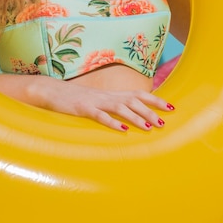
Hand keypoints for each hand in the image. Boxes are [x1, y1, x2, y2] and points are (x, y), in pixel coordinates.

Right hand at [30, 77, 173, 131]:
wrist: (51, 91)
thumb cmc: (75, 98)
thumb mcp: (96, 100)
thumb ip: (112, 105)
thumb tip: (129, 115)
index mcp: (111, 94)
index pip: (138, 94)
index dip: (155, 99)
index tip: (171, 107)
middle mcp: (106, 96)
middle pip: (133, 100)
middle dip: (150, 111)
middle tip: (164, 122)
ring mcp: (95, 101)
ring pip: (120, 108)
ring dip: (136, 118)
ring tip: (149, 128)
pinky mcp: (83, 109)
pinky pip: (100, 116)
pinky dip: (112, 123)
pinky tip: (122, 131)